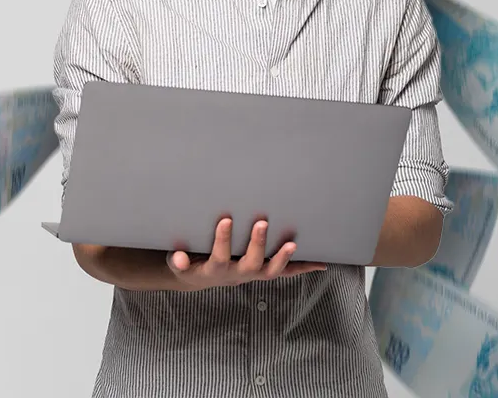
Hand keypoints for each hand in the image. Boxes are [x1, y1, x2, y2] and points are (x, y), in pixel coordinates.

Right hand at [166, 217, 327, 289]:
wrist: (200, 277)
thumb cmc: (190, 262)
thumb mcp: (178, 263)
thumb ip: (178, 260)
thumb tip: (178, 258)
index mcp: (215, 269)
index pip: (219, 256)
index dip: (223, 241)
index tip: (226, 220)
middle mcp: (237, 274)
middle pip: (250, 264)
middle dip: (257, 244)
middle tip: (262, 222)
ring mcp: (252, 274)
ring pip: (271, 271)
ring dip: (283, 258)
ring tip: (293, 244)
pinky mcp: (262, 272)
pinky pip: (285, 273)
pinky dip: (302, 268)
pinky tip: (319, 263)